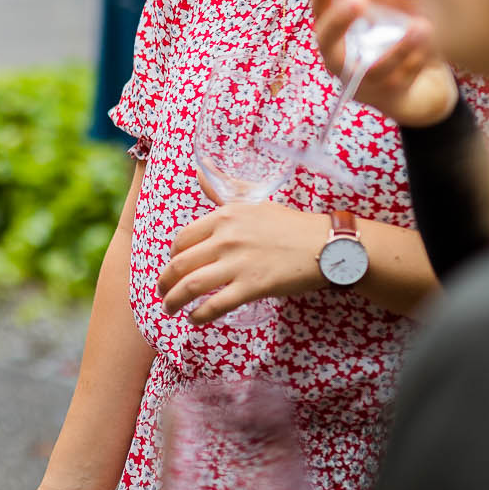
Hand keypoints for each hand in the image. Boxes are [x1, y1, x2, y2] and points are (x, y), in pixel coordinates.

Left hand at [158, 201, 325, 321]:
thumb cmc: (290, 223)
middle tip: (163, 293)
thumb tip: (200, 170)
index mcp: (224, 216)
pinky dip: (199, 315)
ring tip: (170, 309)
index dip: (173, 257)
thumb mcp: (253, 200)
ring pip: (190, 286)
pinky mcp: (251, 286)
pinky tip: (194, 319)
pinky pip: (215, 305)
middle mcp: (225, 238)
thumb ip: (224, 188)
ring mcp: (237, 263)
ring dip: (173, 301)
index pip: (182, 239)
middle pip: (179, 264)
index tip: (174, 267)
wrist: (325, 244)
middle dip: (165, 282)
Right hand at [311, 0, 456, 128]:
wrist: (426, 83)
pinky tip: (433, 42)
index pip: (319, 8)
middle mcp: (340, 53)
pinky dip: (417, 60)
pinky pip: (399, 80)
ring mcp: (361, 78)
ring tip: (419, 24)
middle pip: (327, 40)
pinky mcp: (387, 96)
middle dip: (340, 20)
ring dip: (396, 46)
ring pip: (370, 66)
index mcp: (337, 25)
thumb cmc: (402, 31)